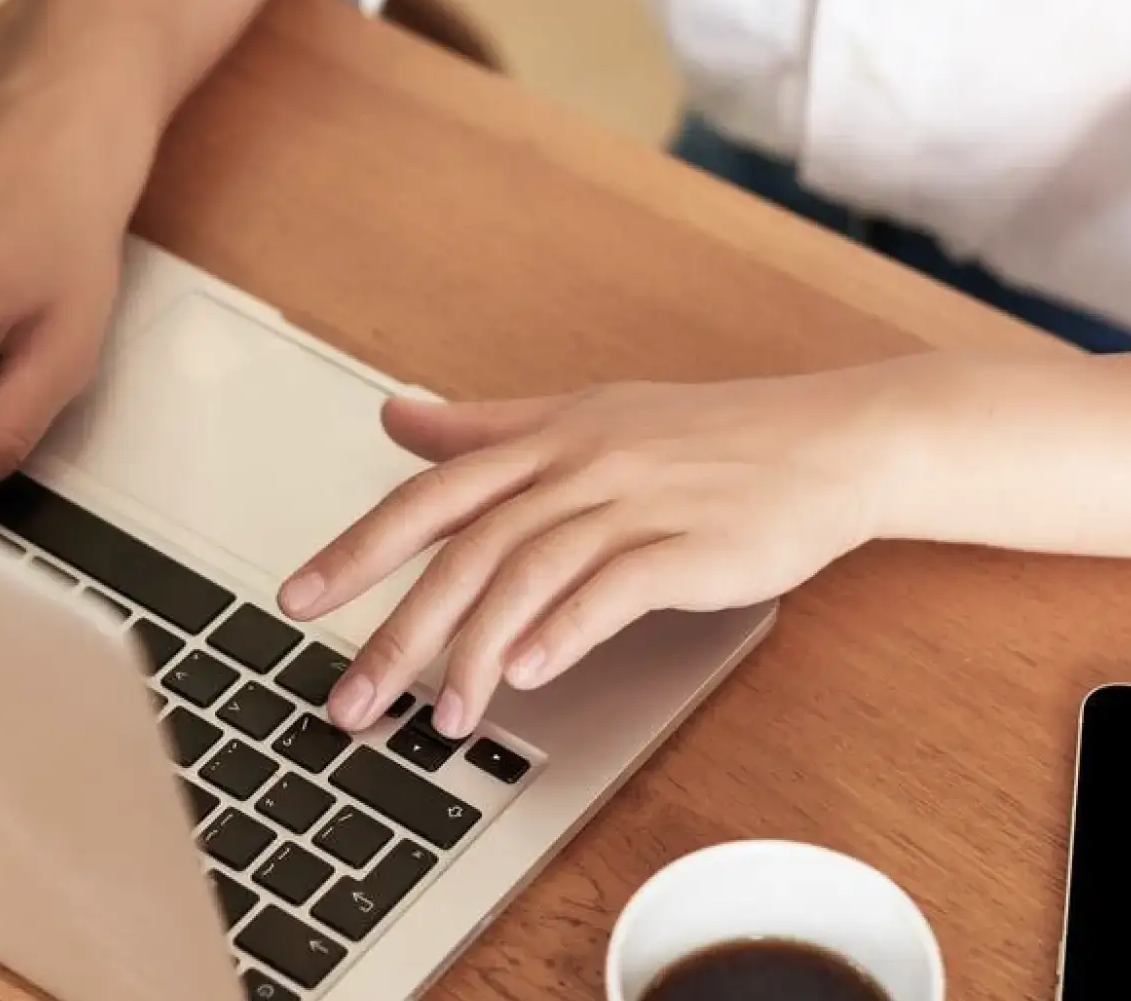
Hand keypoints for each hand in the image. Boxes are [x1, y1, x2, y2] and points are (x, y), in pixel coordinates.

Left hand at [279, 364, 945, 736]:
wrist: (832, 442)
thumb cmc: (710, 437)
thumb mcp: (589, 417)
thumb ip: (488, 426)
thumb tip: (397, 417)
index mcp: (548, 436)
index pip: (432, 494)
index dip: (359, 548)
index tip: (298, 600)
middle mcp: (581, 464)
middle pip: (467, 550)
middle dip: (399, 629)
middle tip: (353, 698)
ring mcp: (638, 503)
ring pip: (530, 576)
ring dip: (478, 652)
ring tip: (446, 714)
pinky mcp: (692, 545)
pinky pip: (614, 589)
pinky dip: (566, 631)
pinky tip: (532, 673)